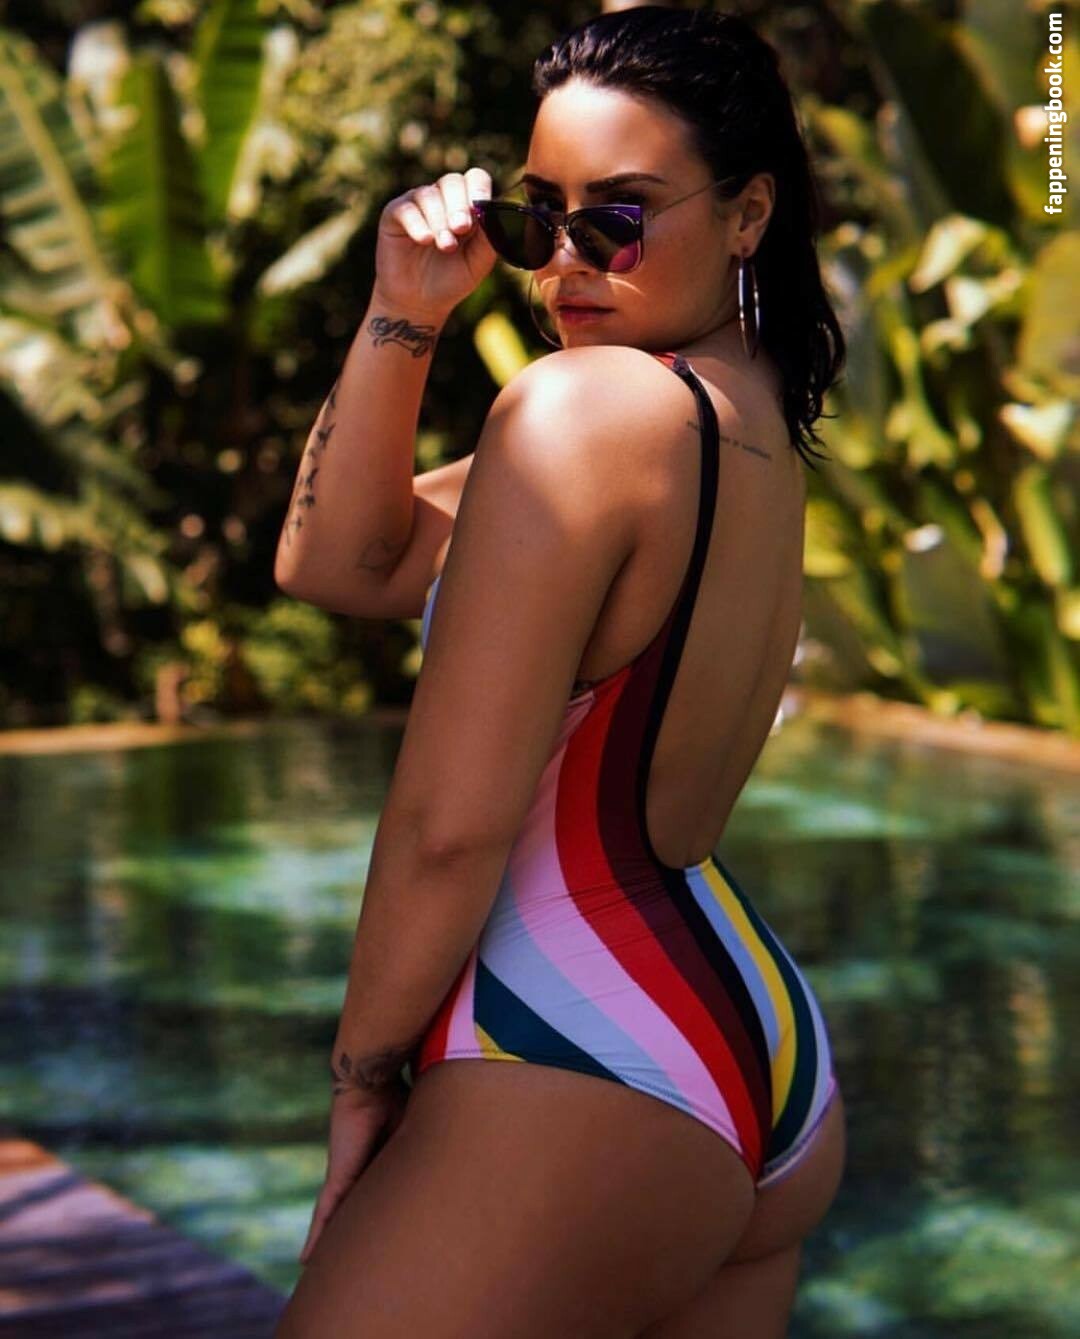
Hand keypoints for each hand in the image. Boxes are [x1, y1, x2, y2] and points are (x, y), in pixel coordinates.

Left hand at [298, 1076, 410, 1265]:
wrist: (370, 1082)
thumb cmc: (395, 1097)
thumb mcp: (413, 1133)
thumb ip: (421, 1152)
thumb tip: (455, 1161)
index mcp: (378, 1166)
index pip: (375, 1203)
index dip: (375, 1221)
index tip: (378, 1242)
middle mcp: (359, 1174)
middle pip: (352, 1216)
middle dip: (348, 1241)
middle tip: (345, 1270)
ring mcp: (345, 1177)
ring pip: (335, 1222)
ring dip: (329, 1247)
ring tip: (318, 1273)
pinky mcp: (337, 1178)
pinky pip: (324, 1215)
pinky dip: (316, 1237)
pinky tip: (306, 1259)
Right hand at [373, 168, 497, 322]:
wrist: (421, 303)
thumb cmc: (452, 280)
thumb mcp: (478, 262)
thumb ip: (489, 238)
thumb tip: (494, 214)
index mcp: (467, 206)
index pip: (476, 179)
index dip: (479, 189)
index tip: (479, 212)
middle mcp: (442, 199)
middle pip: (452, 181)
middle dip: (459, 205)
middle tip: (461, 229)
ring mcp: (417, 204)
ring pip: (429, 195)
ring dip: (439, 220)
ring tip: (445, 246)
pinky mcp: (395, 214)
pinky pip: (406, 209)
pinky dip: (417, 223)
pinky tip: (424, 239)